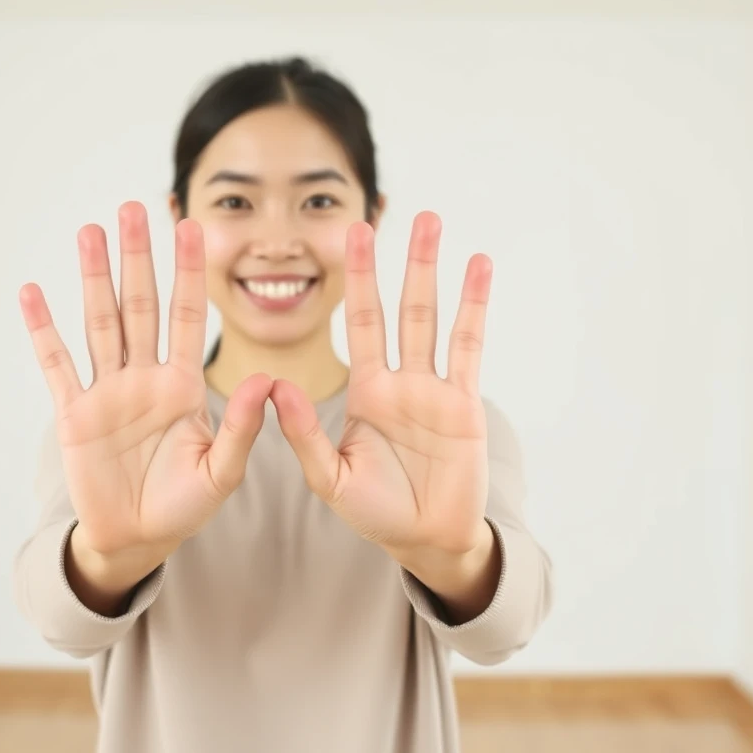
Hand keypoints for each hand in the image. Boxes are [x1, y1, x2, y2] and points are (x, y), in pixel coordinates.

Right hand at [19, 201, 272, 566]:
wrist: (138, 537)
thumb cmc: (185, 505)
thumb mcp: (221, 471)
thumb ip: (243, 428)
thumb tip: (268, 380)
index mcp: (184, 386)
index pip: (188, 317)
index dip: (189, 273)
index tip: (192, 227)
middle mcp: (145, 377)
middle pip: (140, 305)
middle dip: (138, 258)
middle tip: (133, 208)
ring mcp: (108, 391)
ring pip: (100, 322)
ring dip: (94, 278)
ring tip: (90, 232)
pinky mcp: (74, 413)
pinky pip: (57, 365)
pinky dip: (44, 331)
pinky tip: (33, 294)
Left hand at [270, 211, 491, 561]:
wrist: (424, 540)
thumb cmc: (374, 511)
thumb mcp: (329, 477)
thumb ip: (304, 435)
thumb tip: (274, 388)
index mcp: (365, 392)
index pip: (358, 323)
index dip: (354, 280)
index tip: (349, 235)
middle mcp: (399, 380)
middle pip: (397, 307)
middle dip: (395, 262)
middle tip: (396, 213)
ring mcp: (434, 389)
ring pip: (432, 317)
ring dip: (433, 271)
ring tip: (434, 223)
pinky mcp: (464, 405)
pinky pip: (469, 347)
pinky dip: (473, 307)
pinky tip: (478, 267)